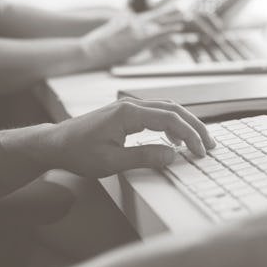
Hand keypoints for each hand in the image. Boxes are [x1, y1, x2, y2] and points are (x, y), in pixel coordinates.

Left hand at [44, 98, 214, 177]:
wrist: (56, 144)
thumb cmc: (79, 153)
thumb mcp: (112, 162)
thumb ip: (145, 157)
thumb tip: (173, 155)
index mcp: (129, 113)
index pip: (170, 120)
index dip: (190, 136)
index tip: (201, 152)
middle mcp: (131, 104)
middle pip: (174, 109)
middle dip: (195, 127)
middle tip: (210, 145)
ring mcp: (129, 106)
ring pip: (167, 109)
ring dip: (186, 124)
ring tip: (199, 142)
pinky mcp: (126, 112)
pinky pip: (156, 113)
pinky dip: (172, 124)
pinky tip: (174, 141)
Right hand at [82, 9, 186, 68]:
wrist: (92, 48)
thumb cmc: (98, 43)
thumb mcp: (110, 29)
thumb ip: (120, 23)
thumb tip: (125, 19)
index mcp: (130, 22)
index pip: (150, 16)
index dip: (162, 13)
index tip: (171, 10)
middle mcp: (135, 23)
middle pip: (157, 17)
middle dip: (170, 13)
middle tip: (183, 10)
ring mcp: (138, 31)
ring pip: (160, 24)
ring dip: (174, 20)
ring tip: (187, 16)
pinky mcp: (139, 40)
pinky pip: (158, 35)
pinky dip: (169, 31)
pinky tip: (178, 29)